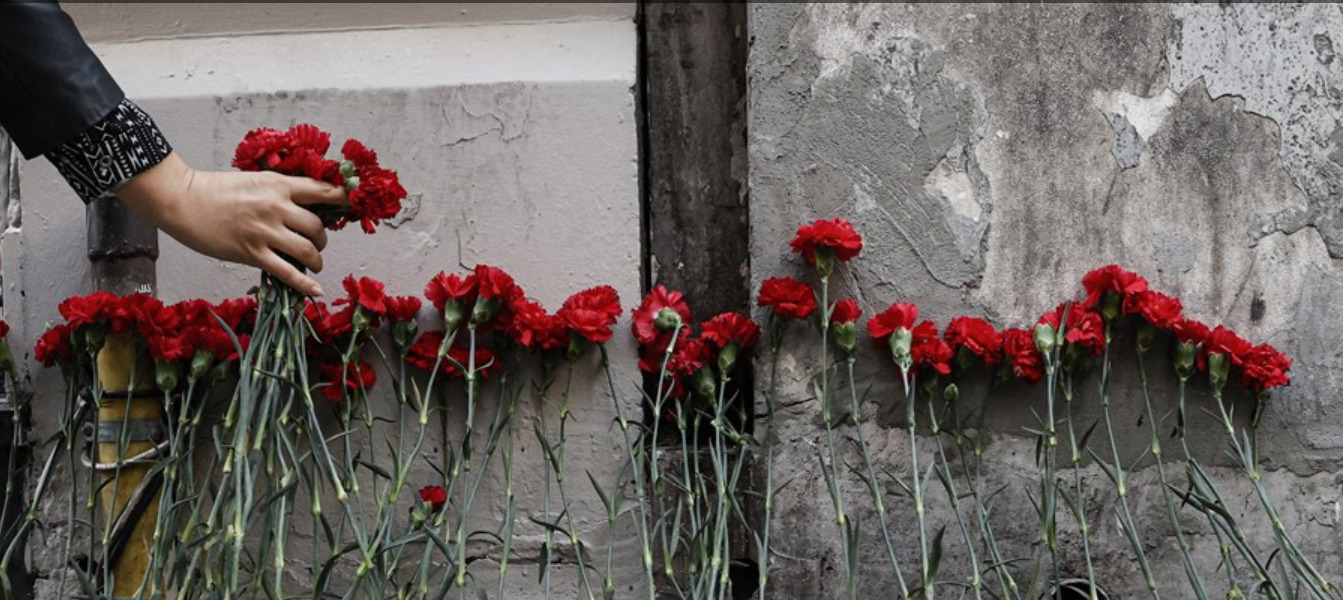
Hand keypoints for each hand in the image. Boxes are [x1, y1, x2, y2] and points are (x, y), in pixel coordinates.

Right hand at [116, 152, 347, 295]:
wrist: (183, 200)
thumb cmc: (216, 189)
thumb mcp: (255, 180)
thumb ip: (281, 190)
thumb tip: (306, 205)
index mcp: (279, 185)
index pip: (323, 191)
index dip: (344, 199)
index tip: (355, 205)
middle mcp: (276, 207)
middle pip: (318, 228)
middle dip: (322, 240)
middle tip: (316, 244)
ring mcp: (264, 231)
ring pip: (308, 251)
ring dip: (316, 261)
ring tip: (314, 263)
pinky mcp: (251, 253)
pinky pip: (287, 272)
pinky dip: (305, 283)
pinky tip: (316, 289)